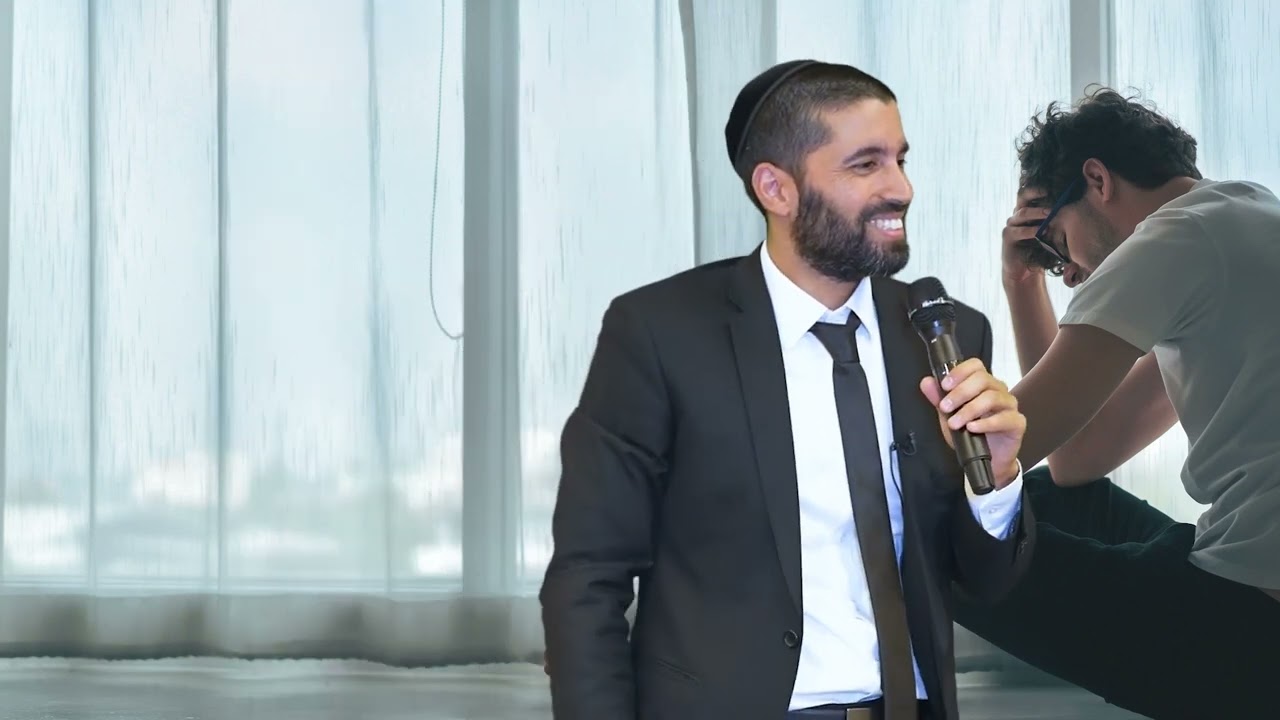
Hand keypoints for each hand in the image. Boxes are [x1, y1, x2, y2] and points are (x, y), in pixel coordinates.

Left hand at [918, 358, 1024, 488]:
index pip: (975, 366)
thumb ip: (938, 398)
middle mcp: (998, 390)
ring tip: (955, 423)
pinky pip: (1004, 418)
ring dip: (969, 410)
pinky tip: (972, 428)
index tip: (944, 385)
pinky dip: (985, 423)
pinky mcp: (1017, 422)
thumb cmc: (971, 434)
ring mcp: (1010, 406)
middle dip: (960, 393)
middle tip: (945, 407)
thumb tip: (926, 382)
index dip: (959, 372)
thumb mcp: (949, 416)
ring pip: (992, 398)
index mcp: (983, 384)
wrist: (988, 460)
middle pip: (983, 379)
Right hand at [1002, 189, 1050, 287]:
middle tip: (1051, 191)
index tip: (1057, 183)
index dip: (1041, 186)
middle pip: (1023, 195)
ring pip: (1023, 213)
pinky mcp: (1008, 236)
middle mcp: (1018, 214)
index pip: (1031, 192)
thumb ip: (1055, 221)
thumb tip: (1076, 207)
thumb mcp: (1050, 232)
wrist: (1024, 272)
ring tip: (1051, 212)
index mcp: (1028, 210)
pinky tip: (1041, 231)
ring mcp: (1011, 225)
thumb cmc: (1040, 250)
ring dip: (1038, 212)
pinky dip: (1031, 230)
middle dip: (1036, 191)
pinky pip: (1020, 230)